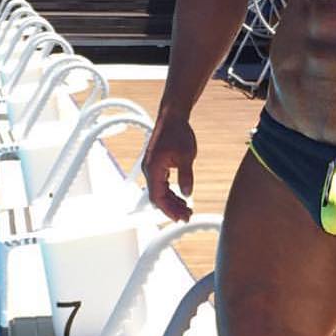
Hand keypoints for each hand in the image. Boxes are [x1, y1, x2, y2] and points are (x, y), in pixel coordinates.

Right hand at [143, 107, 195, 222]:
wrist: (173, 117)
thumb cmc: (178, 133)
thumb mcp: (186, 156)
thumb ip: (186, 176)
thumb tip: (187, 193)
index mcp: (153, 169)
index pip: (157, 197)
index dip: (169, 210)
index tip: (180, 218)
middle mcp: (149, 170)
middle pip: (157, 197)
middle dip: (171, 208)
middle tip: (187, 215)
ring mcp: (152, 168)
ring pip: (159, 192)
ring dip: (171, 201)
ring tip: (186, 208)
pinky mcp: (156, 165)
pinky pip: (161, 184)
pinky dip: (170, 192)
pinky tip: (181, 197)